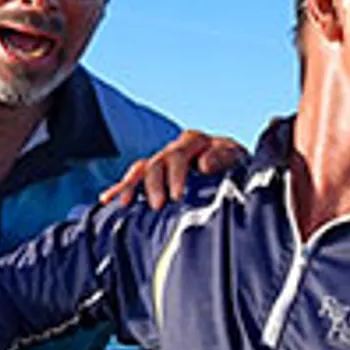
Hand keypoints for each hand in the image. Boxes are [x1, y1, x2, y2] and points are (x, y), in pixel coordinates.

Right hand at [97, 129, 247, 208]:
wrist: (241, 178)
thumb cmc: (242, 171)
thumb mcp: (240, 163)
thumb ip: (225, 159)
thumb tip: (203, 164)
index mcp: (197, 142)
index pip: (180, 154)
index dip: (176, 175)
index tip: (177, 196)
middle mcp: (177, 149)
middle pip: (157, 162)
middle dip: (155, 184)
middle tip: (158, 206)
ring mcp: (165, 163)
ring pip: (142, 169)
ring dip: (133, 186)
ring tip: (126, 204)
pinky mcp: (157, 177)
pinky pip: (134, 179)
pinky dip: (121, 188)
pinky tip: (107, 199)